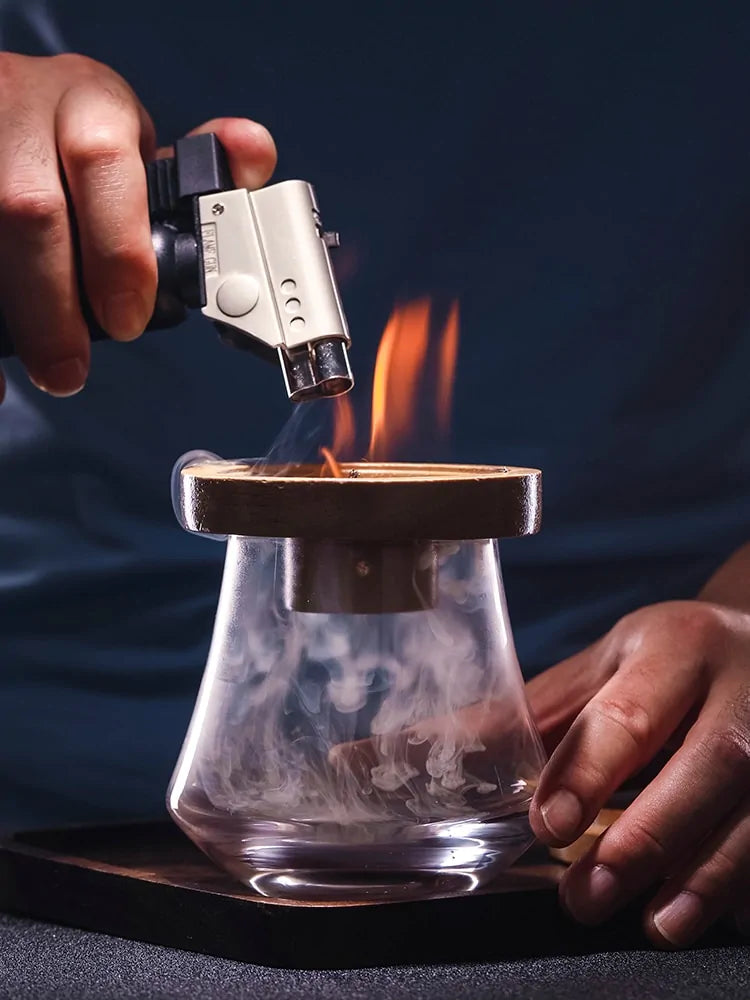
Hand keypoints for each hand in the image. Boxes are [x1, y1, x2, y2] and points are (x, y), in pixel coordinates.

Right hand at [0, 52, 275, 402]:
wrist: (8, 114)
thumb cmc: (85, 146)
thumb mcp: (142, 149)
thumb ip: (204, 168)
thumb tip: (253, 152)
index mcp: (90, 103)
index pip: (104, 162)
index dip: (117, 249)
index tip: (128, 320)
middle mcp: (22, 107)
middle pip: (30, 208)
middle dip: (53, 303)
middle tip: (69, 369)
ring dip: (15, 310)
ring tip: (39, 372)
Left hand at [527, 600, 749, 947]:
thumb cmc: (675, 659)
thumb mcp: (610, 664)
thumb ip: (539, 711)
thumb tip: (436, 747)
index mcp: (678, 647)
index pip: (630, 712)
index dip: (587, 770)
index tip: (549, 825)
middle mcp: (743, 689)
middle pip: (710, 763)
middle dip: (647, 836)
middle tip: (585, 894)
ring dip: (705, 876)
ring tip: (655, 924)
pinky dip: (743, 882)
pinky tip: (713, 912)